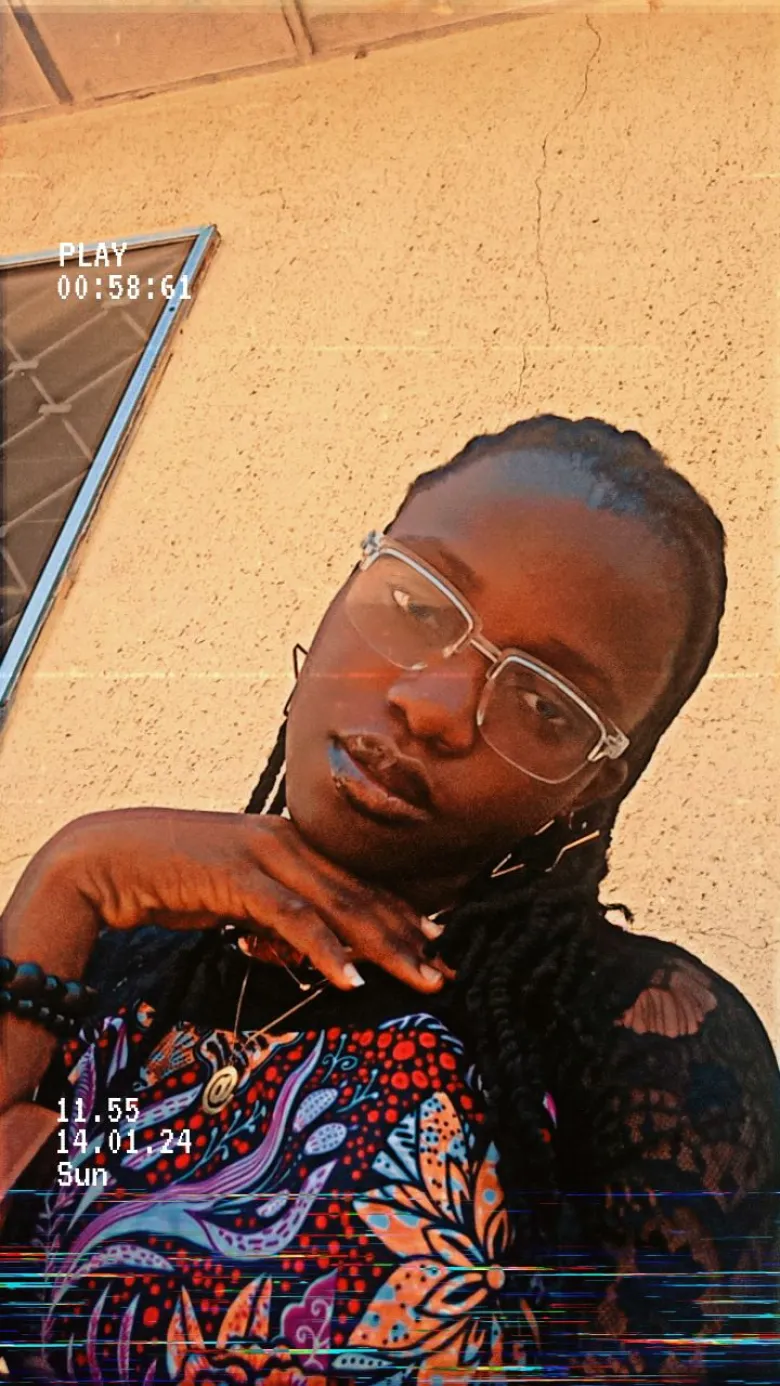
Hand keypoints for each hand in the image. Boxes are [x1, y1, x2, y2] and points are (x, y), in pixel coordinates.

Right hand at [52, 808, 446, 992]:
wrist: (104, 859)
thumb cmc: (167, 878)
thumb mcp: (232, 896)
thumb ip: (272, 913)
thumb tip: (308, 945)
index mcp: (287, 841)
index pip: (355, 880)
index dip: (397, 912)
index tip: (432, 944)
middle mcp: (284, 840)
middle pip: (359, 892)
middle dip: (405, 934)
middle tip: (443, 968)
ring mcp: (262, 853)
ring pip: (338, 902)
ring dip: (382, 945)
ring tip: (418, 977)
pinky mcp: (237, 874)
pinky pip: (292, 917)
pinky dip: (324, 949)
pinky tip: (348, 979)